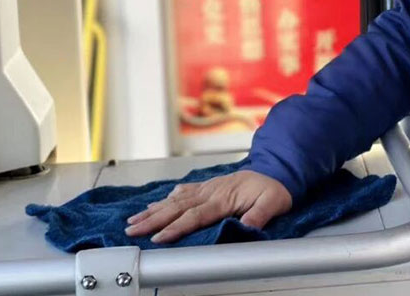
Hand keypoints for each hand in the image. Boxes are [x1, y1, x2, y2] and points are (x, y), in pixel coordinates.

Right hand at [125, 170, 292, 243]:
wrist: (277, 170)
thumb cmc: (274, 189)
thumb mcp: (273, 203)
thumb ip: (258, 215)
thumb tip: (246, 227)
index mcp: (224, 198)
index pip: (195, 216)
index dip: (176, 228)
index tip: (159, 238)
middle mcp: (212, 191)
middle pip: (177, 207)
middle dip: (153, 219)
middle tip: (132, 229)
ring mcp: (208, 188)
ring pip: (175, 200)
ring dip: (154, 210)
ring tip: (134, 219)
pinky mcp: (208, 187)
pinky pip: (183, 192)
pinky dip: (167, 198)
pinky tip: (155, 203)